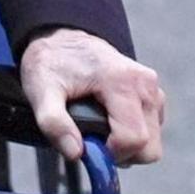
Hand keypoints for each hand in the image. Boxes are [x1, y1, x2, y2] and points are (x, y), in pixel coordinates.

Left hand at [18, 27, 166, 168]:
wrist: (63, 39)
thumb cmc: (52, 62)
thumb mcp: (41, 91)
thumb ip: (54, 123)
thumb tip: (75, 153)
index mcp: (122, 81)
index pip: (134, 138)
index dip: (111, 153)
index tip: (89, 147)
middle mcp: (145, 84)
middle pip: (150, 147)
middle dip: (122, 154)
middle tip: (94, 141)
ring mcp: (153, 89)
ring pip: (153, 143)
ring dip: (128, 146)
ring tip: (99, 129)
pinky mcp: (154, 95)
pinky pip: (152, 131)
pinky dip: (133, 135)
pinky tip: (110, 122)